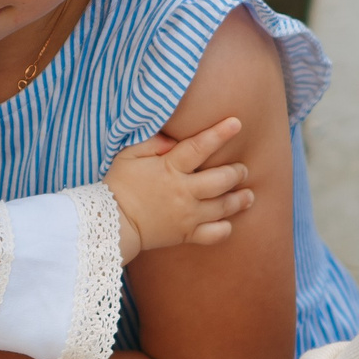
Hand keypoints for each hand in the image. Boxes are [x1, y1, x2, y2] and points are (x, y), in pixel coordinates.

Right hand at [103, 115, 253, 261]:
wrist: (110, 223)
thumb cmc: (118, 185)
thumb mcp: (128, 156)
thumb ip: (152, 143)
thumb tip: (174, 139)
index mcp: (170, 169)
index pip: (199, 147)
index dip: (220, 134)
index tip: (236, 123)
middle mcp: (183, 192)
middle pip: (222, 179)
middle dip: (237, 172)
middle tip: (242, 169)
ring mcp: (187, 215)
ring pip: (224, 206)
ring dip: (240, 199)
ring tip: (249, 194)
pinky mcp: (186, 235)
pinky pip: (214, 234)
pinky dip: (225, 228)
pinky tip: (229, 222)